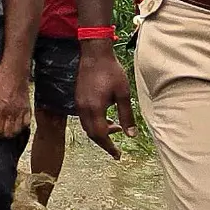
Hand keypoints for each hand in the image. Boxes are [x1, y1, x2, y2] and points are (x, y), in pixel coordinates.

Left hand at [0, 62, 31, 139]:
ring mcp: (21, 111)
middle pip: (8, 133)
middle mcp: (11, 112)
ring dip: (11, 133)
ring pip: (17, 130)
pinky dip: (21, 127)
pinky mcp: (27, 107)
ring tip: (5, 130)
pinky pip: (26, 123)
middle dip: (1, 135)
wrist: (15, 70)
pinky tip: (15, 125)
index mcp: (0, 109)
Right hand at [72, 40, 134, 159]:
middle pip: (92, 134)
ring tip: (115, 128)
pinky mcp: (78, 98)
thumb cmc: (111, 71)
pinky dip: (94, 123)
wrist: (94, 54)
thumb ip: (126, 115)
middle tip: (116, 147)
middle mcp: (83, 109)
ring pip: (87, 126)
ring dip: (99, 132)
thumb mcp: (123, 93)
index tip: (117, 155)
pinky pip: (84, 118)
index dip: (109, 147)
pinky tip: (106, 116)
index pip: (101, 135)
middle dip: (104, 142)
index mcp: (95, 109)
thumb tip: (131, 135)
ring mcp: (79, 103)